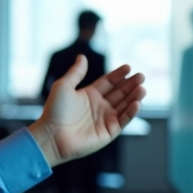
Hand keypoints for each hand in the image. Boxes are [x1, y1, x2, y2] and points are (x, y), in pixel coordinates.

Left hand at [29, 56, 145, 166]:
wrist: (51, 135)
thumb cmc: (54, 111)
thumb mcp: (64, 86)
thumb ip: (76, 72)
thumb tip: (82, 56)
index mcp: (90, 95)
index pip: (109, 82)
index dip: (118, 75)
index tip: (128, 67)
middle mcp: (99, 106)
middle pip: (119, 93)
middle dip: (130, 84)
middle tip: (141, 76)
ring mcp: (105, 119)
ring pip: (124, 106)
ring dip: (134, 97)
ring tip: (142, 88)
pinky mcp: (109, 132)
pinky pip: (123, 120)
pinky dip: (131, 112)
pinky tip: (137, 103)